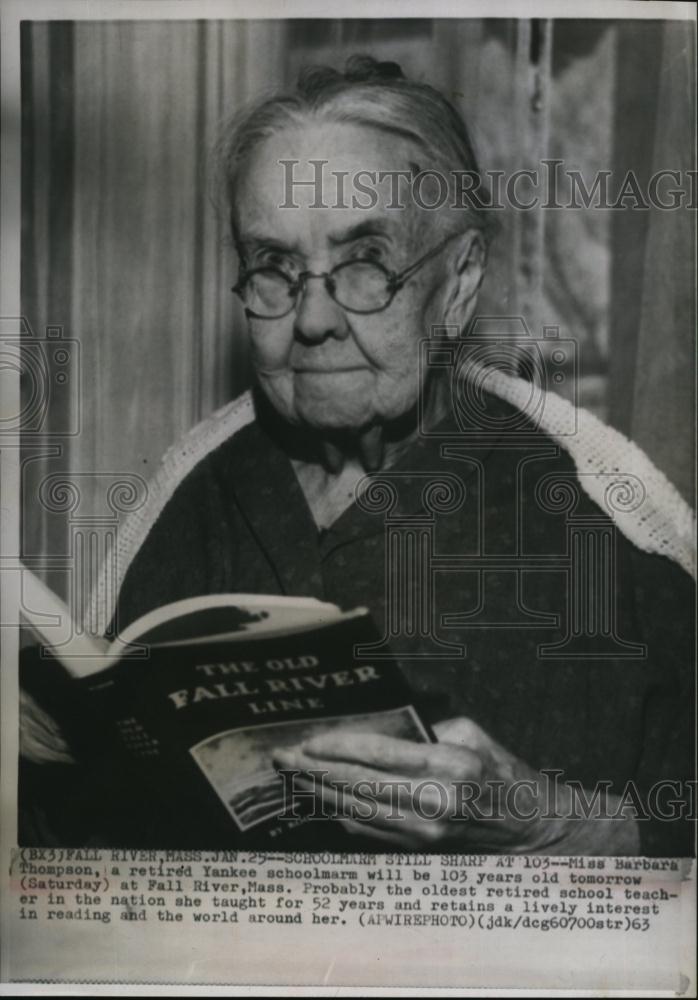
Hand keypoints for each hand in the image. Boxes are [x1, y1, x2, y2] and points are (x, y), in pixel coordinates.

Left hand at [274, 716, 638, 853]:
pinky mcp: (419, 849)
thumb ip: (427, 729)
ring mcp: (424, 832)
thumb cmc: (503, 773)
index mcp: (448, 766)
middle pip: (358, 785)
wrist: (532, 829)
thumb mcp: (473, 736)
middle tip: (282, 757)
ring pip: (356, 811)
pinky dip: (338, 814)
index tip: (309, 739)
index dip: (338, 746)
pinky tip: (319, 800)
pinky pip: (368, 831)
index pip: (379, 754)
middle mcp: (434, 802)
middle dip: (314, 770)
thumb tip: (380, 725)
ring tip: (291, 777)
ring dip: (318, 794)